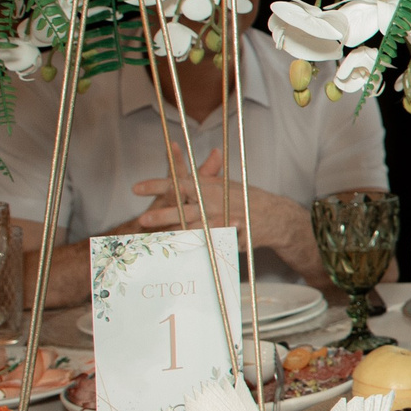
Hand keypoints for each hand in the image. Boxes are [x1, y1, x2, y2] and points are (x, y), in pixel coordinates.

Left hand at [127, 150, 311, 268]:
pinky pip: (206, 245)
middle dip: (162, 214)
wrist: (275, 217)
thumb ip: (203, 174)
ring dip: (173, 235)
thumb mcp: (223, 183)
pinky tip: (179, 255)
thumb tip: (183, 155)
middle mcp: (212, 203)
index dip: (156, 185)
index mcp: (208, 187)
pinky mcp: (228, 237)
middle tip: (142, 219)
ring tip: (156, 241)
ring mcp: (221, 221)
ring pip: (192, 229)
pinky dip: (193, 250)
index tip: (135, 188)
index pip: (178, 183)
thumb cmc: (246, 199)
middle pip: (182, 208)